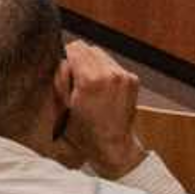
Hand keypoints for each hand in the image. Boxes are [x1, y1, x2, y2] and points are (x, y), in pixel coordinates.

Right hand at [52, 41, 145, 177]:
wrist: (113, 146)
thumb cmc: (84, 131)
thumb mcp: (62, 104)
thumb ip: (61, 76)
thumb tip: (63, 60)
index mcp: (91, 79)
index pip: (74, 47)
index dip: (65, 58)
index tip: (65, 72)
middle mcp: (110, 74)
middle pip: (88, 48)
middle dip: (79, 60)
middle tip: (77, 80)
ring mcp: (124, 76)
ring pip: (101, 54)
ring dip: (93, 64)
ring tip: (91, 85)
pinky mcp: (133, 80)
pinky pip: (113, 64)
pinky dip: (105, 71)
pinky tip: (102, 89)